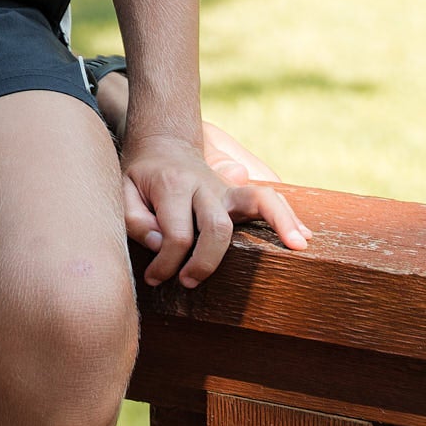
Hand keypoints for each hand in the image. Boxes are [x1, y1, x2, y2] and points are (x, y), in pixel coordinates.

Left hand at [119, 130, 309, 287]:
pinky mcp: (238, 193)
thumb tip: (162, 246)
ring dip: (278, 223)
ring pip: (256, 201)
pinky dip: (287, 216)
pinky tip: (302, 238)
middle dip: (206, 262)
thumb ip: (136, 220)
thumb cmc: (140, 175)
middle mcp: (203, 185)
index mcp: (171, 185)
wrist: (161, 142)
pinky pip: (268, 199)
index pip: (175, 234)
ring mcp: (225, 187)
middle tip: (188, 282)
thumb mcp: (123, 191)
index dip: (165, 263)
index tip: (154, 277)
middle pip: (216, 226)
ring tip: (297, 247)